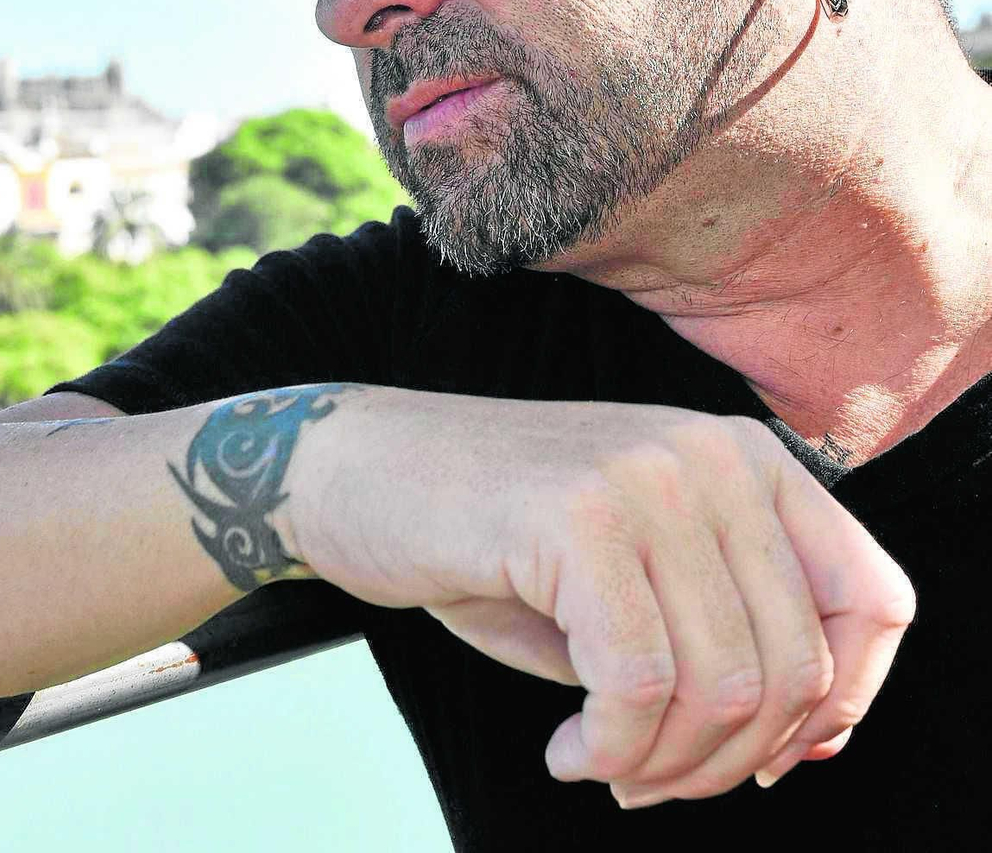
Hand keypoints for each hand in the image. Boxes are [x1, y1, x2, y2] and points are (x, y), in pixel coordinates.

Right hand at [289, 392, 915, 806]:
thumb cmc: (492, 537)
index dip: (845, 703)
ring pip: (722, 689)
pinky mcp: (575, 516)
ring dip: (664, 767)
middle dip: (730, 762)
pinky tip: (567, 747)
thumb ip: (726, 629)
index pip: (877, 601)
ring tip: (604, 763)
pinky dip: (609, 749)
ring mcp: (644, 476)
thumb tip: (814, 738)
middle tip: (650, 779)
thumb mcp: (637, 571)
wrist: (355, 471)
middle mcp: (710, 453)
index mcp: (743, 457)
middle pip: (798, 668)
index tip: (765, 753)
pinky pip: (637, 687)